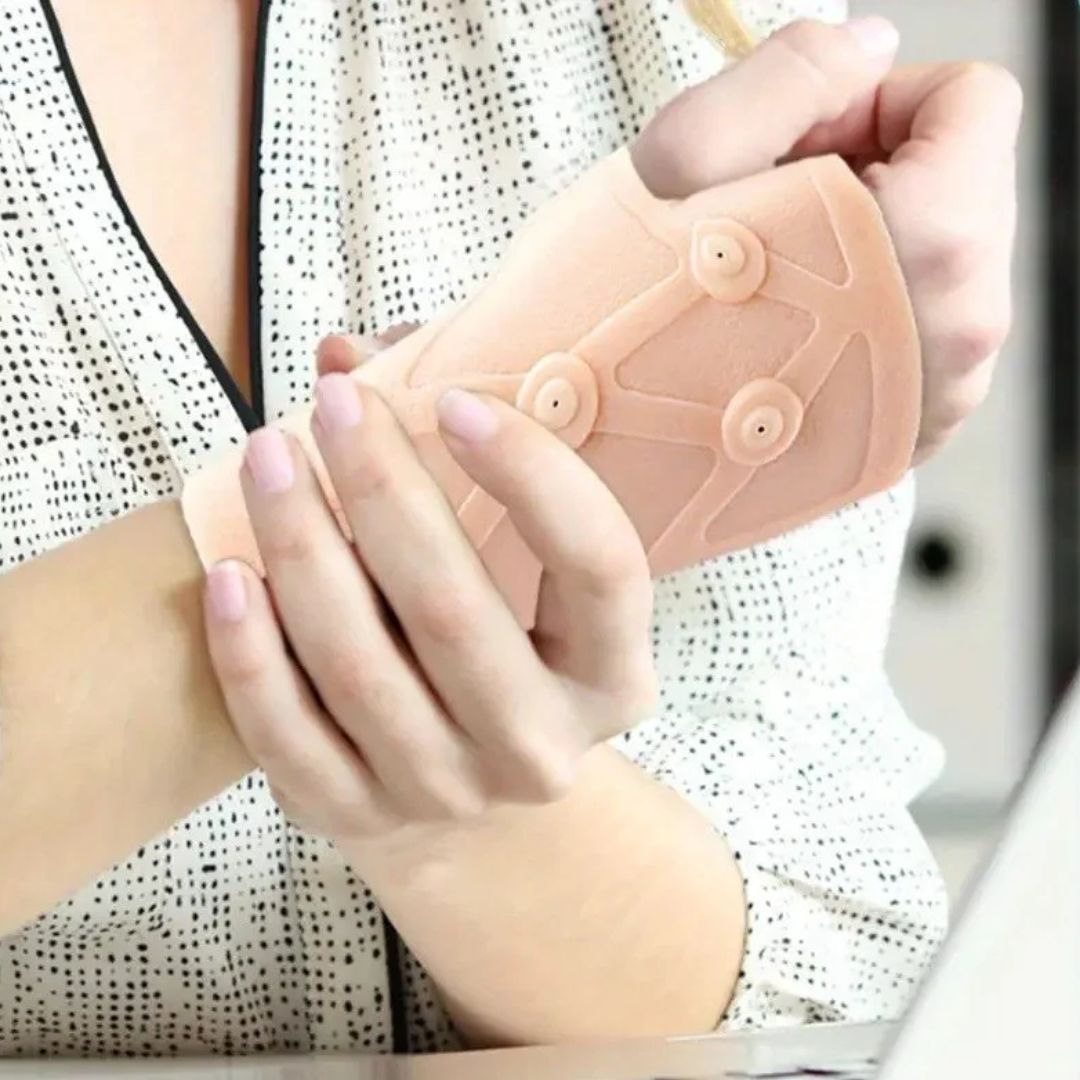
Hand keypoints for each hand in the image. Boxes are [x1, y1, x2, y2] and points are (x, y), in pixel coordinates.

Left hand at [202, 331, 656, 840]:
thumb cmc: (498, 645)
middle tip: (333, 405)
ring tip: (266, 456)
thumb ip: (456, 453)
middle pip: (456, 612)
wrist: (466, 794)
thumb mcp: (522, 572)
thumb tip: (347, 356)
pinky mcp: (356, 816)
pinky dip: (248, 650)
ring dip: (301, 546)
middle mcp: (541, 746)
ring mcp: (447, 791)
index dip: (534, 475)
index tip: (455, 399)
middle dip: (383, 489)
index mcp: (612, 676)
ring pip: (359, 666)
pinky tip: (229, 572)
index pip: (600, 567)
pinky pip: (287, 732)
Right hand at [631, 17, 1021, 463]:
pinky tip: (770, 337)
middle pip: (959, 185)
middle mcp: (956, 344)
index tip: (786, 150)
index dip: (865, 101)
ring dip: (855, 246)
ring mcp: (931, 404)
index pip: (969, 104)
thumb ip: (792, 75)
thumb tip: (870, 49)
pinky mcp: (897, 441)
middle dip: (863, 174)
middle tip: (758, 219)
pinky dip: (850, 314)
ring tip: (758, 285)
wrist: (579, 480)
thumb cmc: (612, 331)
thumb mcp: (679, 159)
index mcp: (927, 254)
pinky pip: (907, 336)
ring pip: (934, 265)